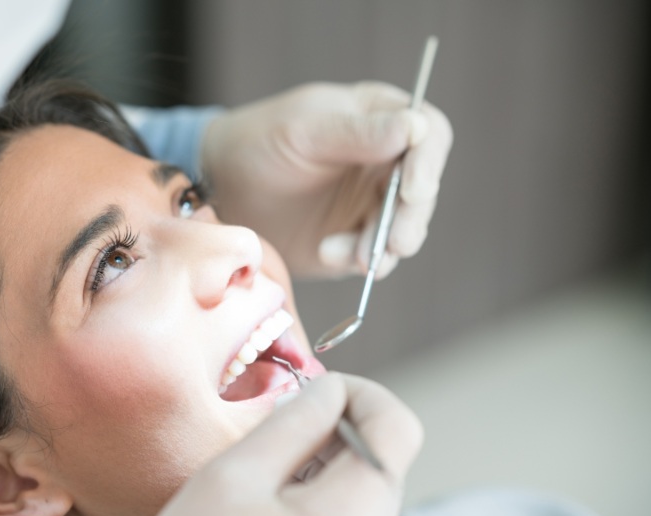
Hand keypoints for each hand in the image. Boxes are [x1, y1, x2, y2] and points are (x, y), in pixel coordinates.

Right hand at [137, 373, 422, 515]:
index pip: (397, 426)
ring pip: (359, 494)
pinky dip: (314, 507)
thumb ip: (291, 424)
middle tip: (269, 441)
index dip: (359, 393)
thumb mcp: (229, 481)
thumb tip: (329, 390)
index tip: (313, 393)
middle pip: (376, 460)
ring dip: (317, 472)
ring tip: (258, 492)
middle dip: (329, 434)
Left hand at [202, 81, 452, 277]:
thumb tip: (415, 127)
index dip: (428, 163)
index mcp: (380, 120)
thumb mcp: (304, 131)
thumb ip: (358, 132)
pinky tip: (328, 253)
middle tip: (394, 243)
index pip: (428, 135)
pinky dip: (358, 260)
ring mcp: (372, 204)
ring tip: (350, 256)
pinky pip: (374, 256)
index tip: (413, 191)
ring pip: (404, 229)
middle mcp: (385, 163)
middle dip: (410, 219)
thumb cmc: (259, 143)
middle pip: (423, 191)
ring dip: (384, 246)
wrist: (222, 190)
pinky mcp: (356, 239)